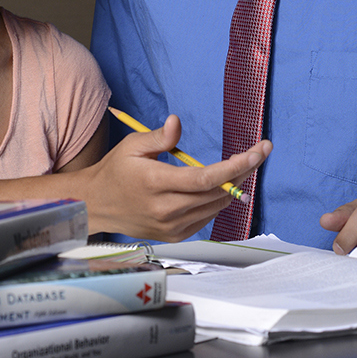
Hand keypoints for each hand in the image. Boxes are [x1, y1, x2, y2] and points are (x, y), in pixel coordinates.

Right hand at [84, 115, 271, 241]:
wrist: (97, 205)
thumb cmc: (116, 171)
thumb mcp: (133, 145)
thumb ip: (160, 137)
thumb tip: (178, 122)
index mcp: (155, 183)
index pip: (205, 178)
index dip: (235, 166)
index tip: (257, 153)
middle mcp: (166, 209)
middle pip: (217, 192)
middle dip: (243, 171)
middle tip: (259, 152)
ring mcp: (171, 226)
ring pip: (216, 206)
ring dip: (234, 186)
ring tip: (242, 166)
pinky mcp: (174, 235)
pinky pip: (207, 217)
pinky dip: (218, 201)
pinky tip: (219, 186)